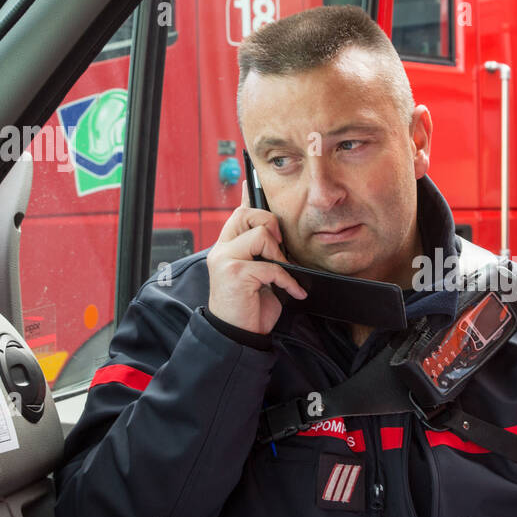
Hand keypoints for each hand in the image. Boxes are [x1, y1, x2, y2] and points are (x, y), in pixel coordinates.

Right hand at [206, 180, 306, 334]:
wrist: (237, 335)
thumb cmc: (249, 307)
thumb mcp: (257, 276)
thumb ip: (262, 255)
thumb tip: (281, 238)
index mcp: (226, 247)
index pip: (238, 212)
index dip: (248, 196)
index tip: (252, 181)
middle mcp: (222, 249)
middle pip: (249, 214)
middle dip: (272, 226)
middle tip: (280, 251)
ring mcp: (226, 259)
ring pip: (262, 235)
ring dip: (280, 256)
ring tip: (282, 275)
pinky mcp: (236, 273)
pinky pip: (272, 266)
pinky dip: (288, 281)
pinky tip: (294, 292)